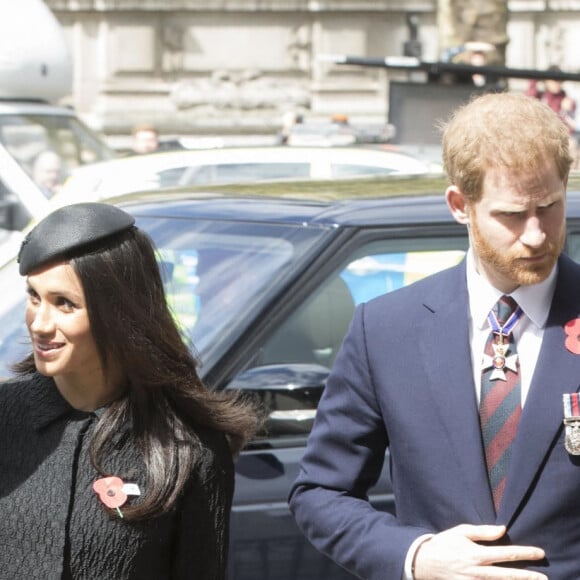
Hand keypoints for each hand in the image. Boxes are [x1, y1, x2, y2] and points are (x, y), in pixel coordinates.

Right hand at [413, 524, 546, 578]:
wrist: (425, 562)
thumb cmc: (444, 543)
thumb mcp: (461, 531)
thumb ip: (483, 532)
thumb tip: (503, 529)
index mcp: (477, 554)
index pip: (507, 554)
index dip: (525, 553)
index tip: (540, 553)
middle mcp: (479, 571)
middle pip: (509, 575)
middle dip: (528, 577)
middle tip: (545, 579)